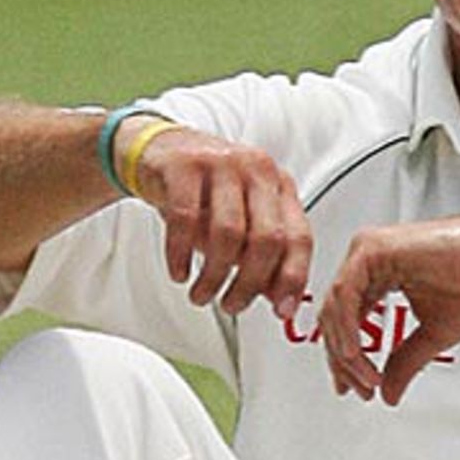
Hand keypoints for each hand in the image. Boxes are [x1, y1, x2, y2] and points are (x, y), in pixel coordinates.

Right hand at [124, 119, 312, 317]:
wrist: (161, 151)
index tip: (281, 309)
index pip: (299, 237)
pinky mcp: (185, 165)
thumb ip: (264, 259)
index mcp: (279, 186)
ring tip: (201, 293)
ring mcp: (222, 163)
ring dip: (213, 275)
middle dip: (248, 284)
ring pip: (227, 233)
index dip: (293, 278)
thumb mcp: (241, 223)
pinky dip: (181, 254)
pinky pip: (186, 219)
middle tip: (231, 305)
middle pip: (266, 239)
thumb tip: (281, 300)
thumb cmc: (206, 191)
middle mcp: (257, 170)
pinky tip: (179, 271)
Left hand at [319, 211, 459, 404]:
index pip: (345, 322)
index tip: (355, 387)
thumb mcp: (432, 336)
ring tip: (364, 377)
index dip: (346, 360)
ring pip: (334, 308)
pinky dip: (346, 327)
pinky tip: (356, 352)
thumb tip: (388, 393)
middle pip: (334, 317)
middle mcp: (368, 262)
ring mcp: (369, 253)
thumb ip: (404, 362)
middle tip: (359, 389)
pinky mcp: (374, 249)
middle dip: (343, 361)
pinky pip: (344, 293)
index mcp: (378, 276)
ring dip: (345, 350)